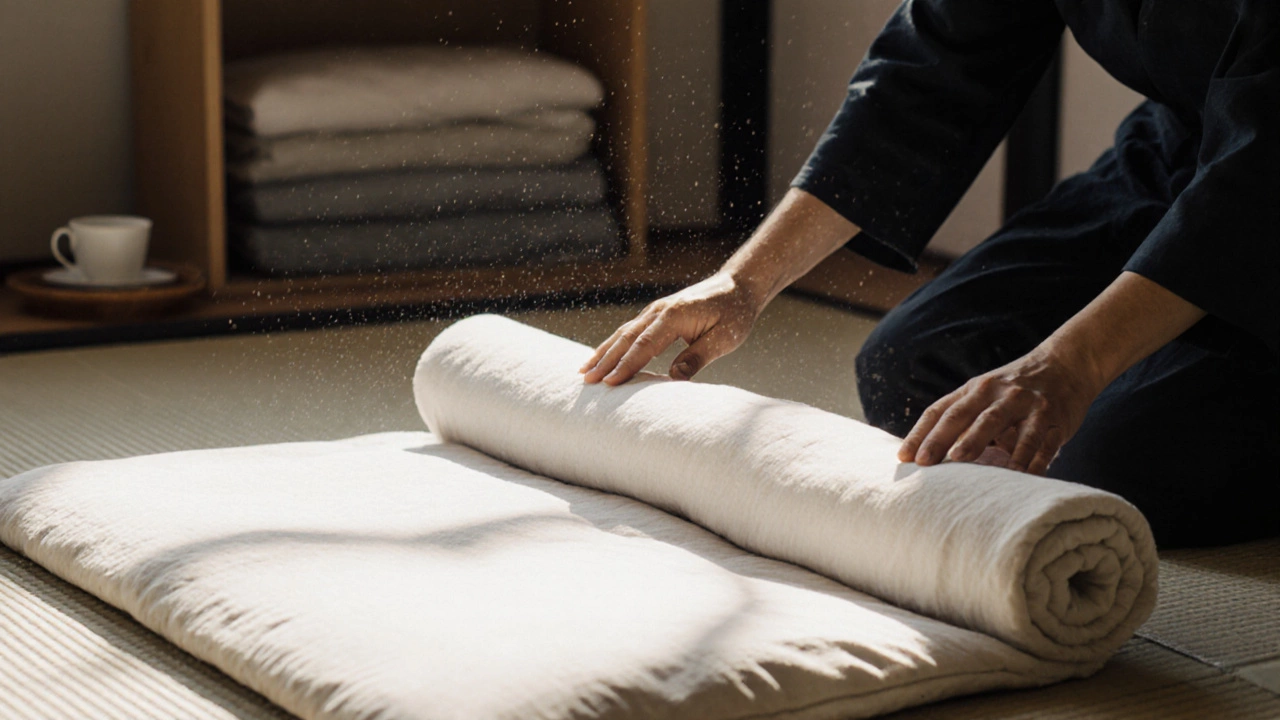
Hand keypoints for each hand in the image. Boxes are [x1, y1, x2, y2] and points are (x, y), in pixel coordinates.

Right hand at [580, 272, 761, 384]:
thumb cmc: (735, 313)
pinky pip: (630, 331)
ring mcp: (655, 311)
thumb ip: (698, 357)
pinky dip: (613, 345)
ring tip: (584, 372)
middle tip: (587, 382)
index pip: (644, 345)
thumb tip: (672, 378)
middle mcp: (659, 310)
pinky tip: (603, 356)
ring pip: (623, 333)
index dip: (626, 365)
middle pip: (626, 338)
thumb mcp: (725, 338)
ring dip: (603, 353)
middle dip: (605, 361)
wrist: (738, 285)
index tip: (610, 383)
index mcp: (674, 316)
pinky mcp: (656, 314)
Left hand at [896, 343, 1103, 474]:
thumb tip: (927, 454)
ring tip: (960, 460)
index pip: (940, 411)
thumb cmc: (1015, 390)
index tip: (904, 457)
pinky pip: (1039, 440)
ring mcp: (1026, 403)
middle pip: (963, 415)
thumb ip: (962, 418)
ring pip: (998, 422)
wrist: (1068, 364)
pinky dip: (1028, 459)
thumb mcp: (986, 394)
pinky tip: (1017, 476)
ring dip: (978, 441)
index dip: (921, 434)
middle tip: (924, 462)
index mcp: (975, 390)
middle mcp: (997, 393)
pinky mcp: (1054, 417)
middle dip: (941, 439)